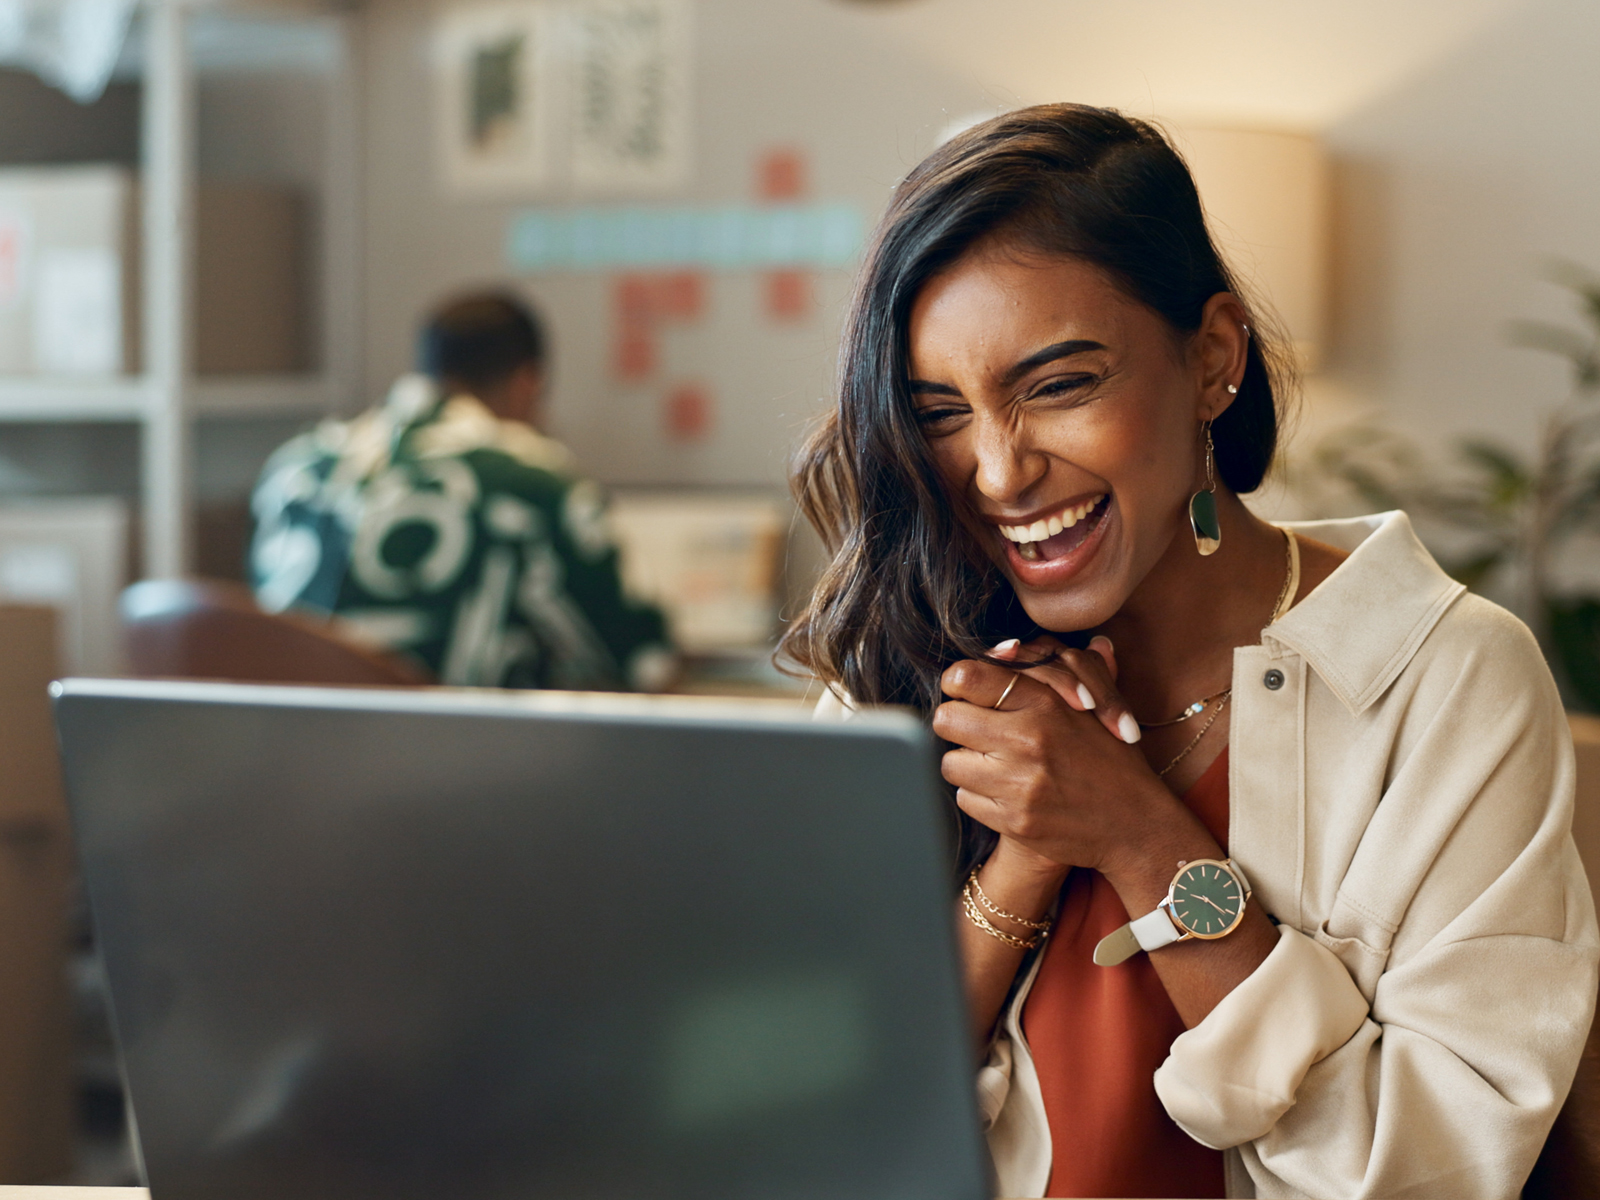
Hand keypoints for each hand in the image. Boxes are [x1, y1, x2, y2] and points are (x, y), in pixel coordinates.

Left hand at [933, 641, 1194, 876]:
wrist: (1136, 826)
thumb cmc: (1113, 761)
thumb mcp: (1098, 706)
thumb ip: (1066, 671)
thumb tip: (1033, 644)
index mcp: (1046, 704)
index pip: (966, 677)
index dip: (958, 684)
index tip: (965, 694)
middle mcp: (1028, 740)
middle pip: (946, 719)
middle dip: (957, 725)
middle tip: (974, 732)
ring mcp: (1018, 784)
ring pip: (950, 763)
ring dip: (967, 765)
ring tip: (994, 766)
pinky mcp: (1013, 820)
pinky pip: (964, 799)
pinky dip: (979, 797)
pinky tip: (1005, 794)